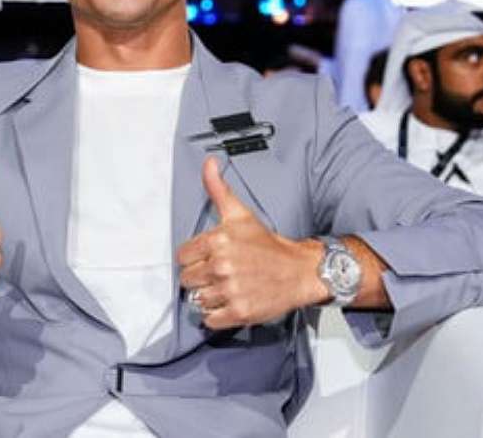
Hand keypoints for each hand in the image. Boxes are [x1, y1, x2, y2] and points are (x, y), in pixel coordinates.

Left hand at [177, 157, 325, 329]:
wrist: (299, 271)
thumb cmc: (268, 245)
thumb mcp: (240, 214)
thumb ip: (218, 189)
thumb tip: (208, 163)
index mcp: (218, 240)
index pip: (183, 257)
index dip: (195, 258)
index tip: (210, 258)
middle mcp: (221, 265)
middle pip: (187, 280)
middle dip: (201, 277)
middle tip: (220, 274)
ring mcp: (230, 290)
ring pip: (197, 299)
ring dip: (210, 297)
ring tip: (228, 288)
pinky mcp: (239, 312)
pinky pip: (210, 319)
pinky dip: (217, 315)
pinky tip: (231, 302)